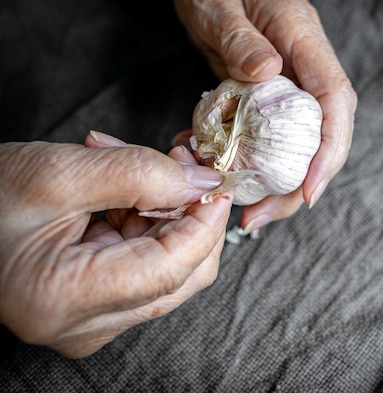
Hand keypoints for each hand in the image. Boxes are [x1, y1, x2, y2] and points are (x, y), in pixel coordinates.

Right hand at [0, 132, 232, 357]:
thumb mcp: (57, 174)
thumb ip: (138, 174)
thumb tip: (202, 182)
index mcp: (66, 299)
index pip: (172, 268)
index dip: (205, 220)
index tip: (216, 179)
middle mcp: (84, 327)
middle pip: (181, 276)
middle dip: (193, 215)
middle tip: (183, 164)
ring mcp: (90, 323)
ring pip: (169, 271)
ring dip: (168, 214)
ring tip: (138, 167)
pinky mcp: (95, 308)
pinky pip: (146, 268)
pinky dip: (148, 224)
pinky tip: (124, 191)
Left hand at [160, 0, 356, 230]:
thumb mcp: (217, 5)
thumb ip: (238, 36)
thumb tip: (267, 72)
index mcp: (302, 36)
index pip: (335, 97)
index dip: (330, 147)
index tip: (309, 189)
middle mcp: (307, 63)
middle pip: (327, 130)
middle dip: (307, 180)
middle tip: (269, 214)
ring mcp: (294, 82)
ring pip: (304, 142)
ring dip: (281, 184)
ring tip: (252, 214)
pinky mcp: (276, 98)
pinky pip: (278, 139)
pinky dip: (259, 168)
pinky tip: (236, 185)